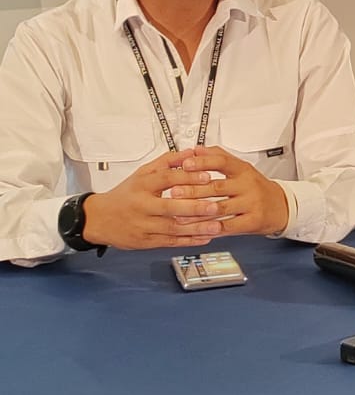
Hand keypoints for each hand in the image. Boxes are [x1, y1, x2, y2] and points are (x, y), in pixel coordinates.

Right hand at [80, 152, 227, 250]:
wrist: (97, 219)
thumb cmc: (125, 195)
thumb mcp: (142, 173)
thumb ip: (168, 162)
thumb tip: (191, 153)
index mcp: (141, 186)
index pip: (166, 180)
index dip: (188, 178)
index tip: (208, 177)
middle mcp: (142, 206)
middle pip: (169, 207)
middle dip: (194, 208)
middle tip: (215, 206)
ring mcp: (143, 225)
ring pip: (172, 228)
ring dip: (196, 228)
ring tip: (216, 226)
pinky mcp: (145, 241)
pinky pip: (169, 242)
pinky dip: (188, 241)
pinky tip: (204, 238)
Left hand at [181, 146, 290, 236]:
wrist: (281, 206)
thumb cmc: (255, 187)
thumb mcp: (240, 168)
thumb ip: (217, 157)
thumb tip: (195, 149)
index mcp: (243, 170)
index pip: (222, 162)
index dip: (203, 162)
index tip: (185, 164)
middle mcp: (248, 185)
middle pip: (218, 186)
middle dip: (193, 190)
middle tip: (174, 192)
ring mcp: (251, 203)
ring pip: (220, 208)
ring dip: (198, 212)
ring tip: (179, 214)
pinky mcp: (252, 221)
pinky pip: (228, 226)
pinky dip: (211, 229)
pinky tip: (198, 230)